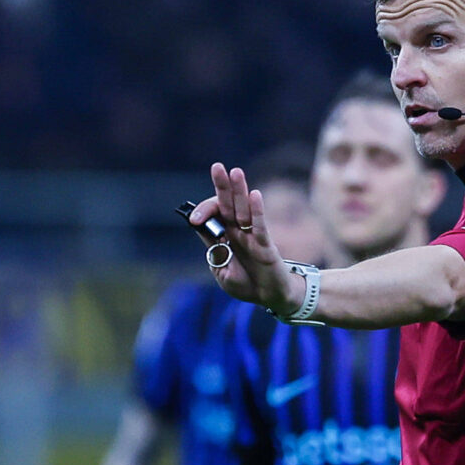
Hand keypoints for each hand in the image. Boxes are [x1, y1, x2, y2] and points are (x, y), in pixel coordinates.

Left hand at [190, 164, 304, 315]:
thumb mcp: (221, 269)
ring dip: (239, 191)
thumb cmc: (246, 284)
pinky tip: (254, 195)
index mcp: (224, 236)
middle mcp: (238, 231)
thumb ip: (213, 250)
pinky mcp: (265, 246)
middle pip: (228, 204)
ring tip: (235, 172)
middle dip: (223, 186)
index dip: (205, 212)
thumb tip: (201, 227)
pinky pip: (260, 226)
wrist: (269, 298)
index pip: (214, 215)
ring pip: (244, 210)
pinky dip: (257, 211)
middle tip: (217, 167)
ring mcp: (252, 236)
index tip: (195, 219)